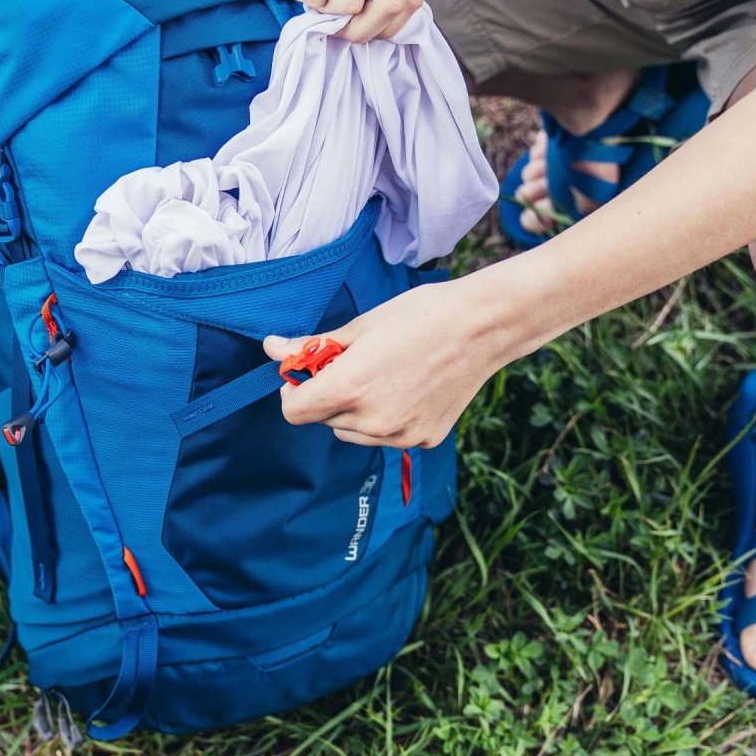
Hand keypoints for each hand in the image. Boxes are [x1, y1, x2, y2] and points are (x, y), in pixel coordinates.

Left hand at [263, 279, 500, 447]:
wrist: (483, 326)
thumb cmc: (421, 315)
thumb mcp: (361, 326)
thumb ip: (313, 346)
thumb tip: (272, 348)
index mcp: (349, 388)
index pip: (293, 411)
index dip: (295, 390)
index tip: (311, 372)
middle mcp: (372, 421)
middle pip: (323, 420)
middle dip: (328, 396)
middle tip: (355, 365)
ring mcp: (400, 435)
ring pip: (352, 433)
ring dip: (354, 412)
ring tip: (384, 376)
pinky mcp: (423, 439)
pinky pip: (385, 437)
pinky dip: (385, 419)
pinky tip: (408, 388)